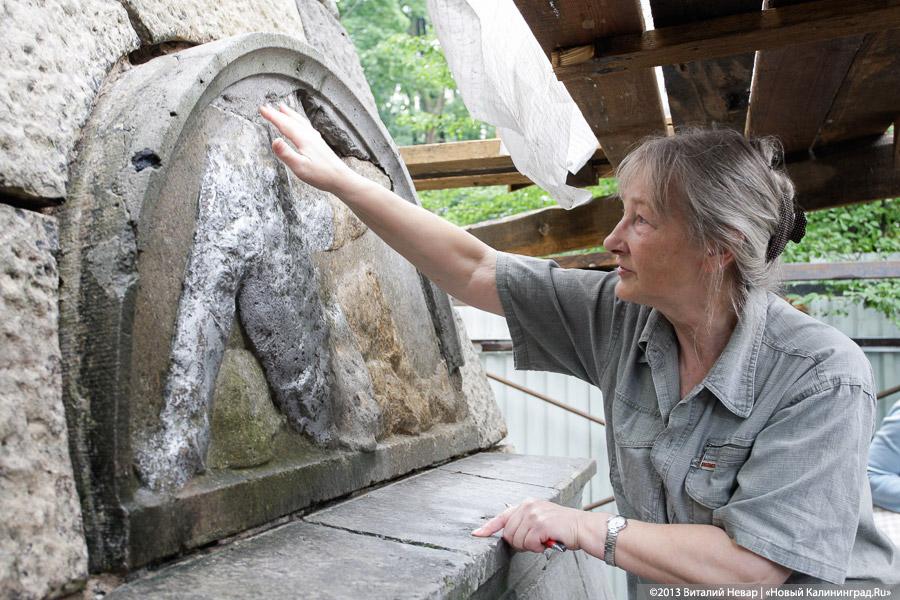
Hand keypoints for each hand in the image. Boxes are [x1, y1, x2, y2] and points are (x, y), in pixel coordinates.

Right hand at [259, 103, 363, 196]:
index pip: (284, 125)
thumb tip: (274, 140)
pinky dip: (300, 121)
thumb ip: (286, 154)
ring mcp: (316, 138)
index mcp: (303, 139)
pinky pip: (307, 126)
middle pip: (291, 121)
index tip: (262, 109)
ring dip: (290, 114)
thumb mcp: (300, 168)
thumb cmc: (321, 175)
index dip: (272, 116)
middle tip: (267, 106)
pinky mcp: (319, 143)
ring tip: (283, 108)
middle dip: (278, 113)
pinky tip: (301, 124)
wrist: (341, 178)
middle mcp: (310, 135)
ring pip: (300, 122)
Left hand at [471, 498, 594, 553]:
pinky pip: (529, 544)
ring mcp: (533, 514)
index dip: (488, 527)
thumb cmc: (562, 527)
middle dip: (520, 543)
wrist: (583, 527)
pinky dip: (538, 548)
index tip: (477, 534)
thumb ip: (524, 523)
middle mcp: (528, 506)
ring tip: (544, 540)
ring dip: (530, 546)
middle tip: (536, 541)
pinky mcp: (540, 524)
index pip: (502, 516)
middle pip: (508, 534)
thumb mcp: (540, 519)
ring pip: (517, 540)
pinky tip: (548, 541)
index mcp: (526, 504)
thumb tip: (509, 536)